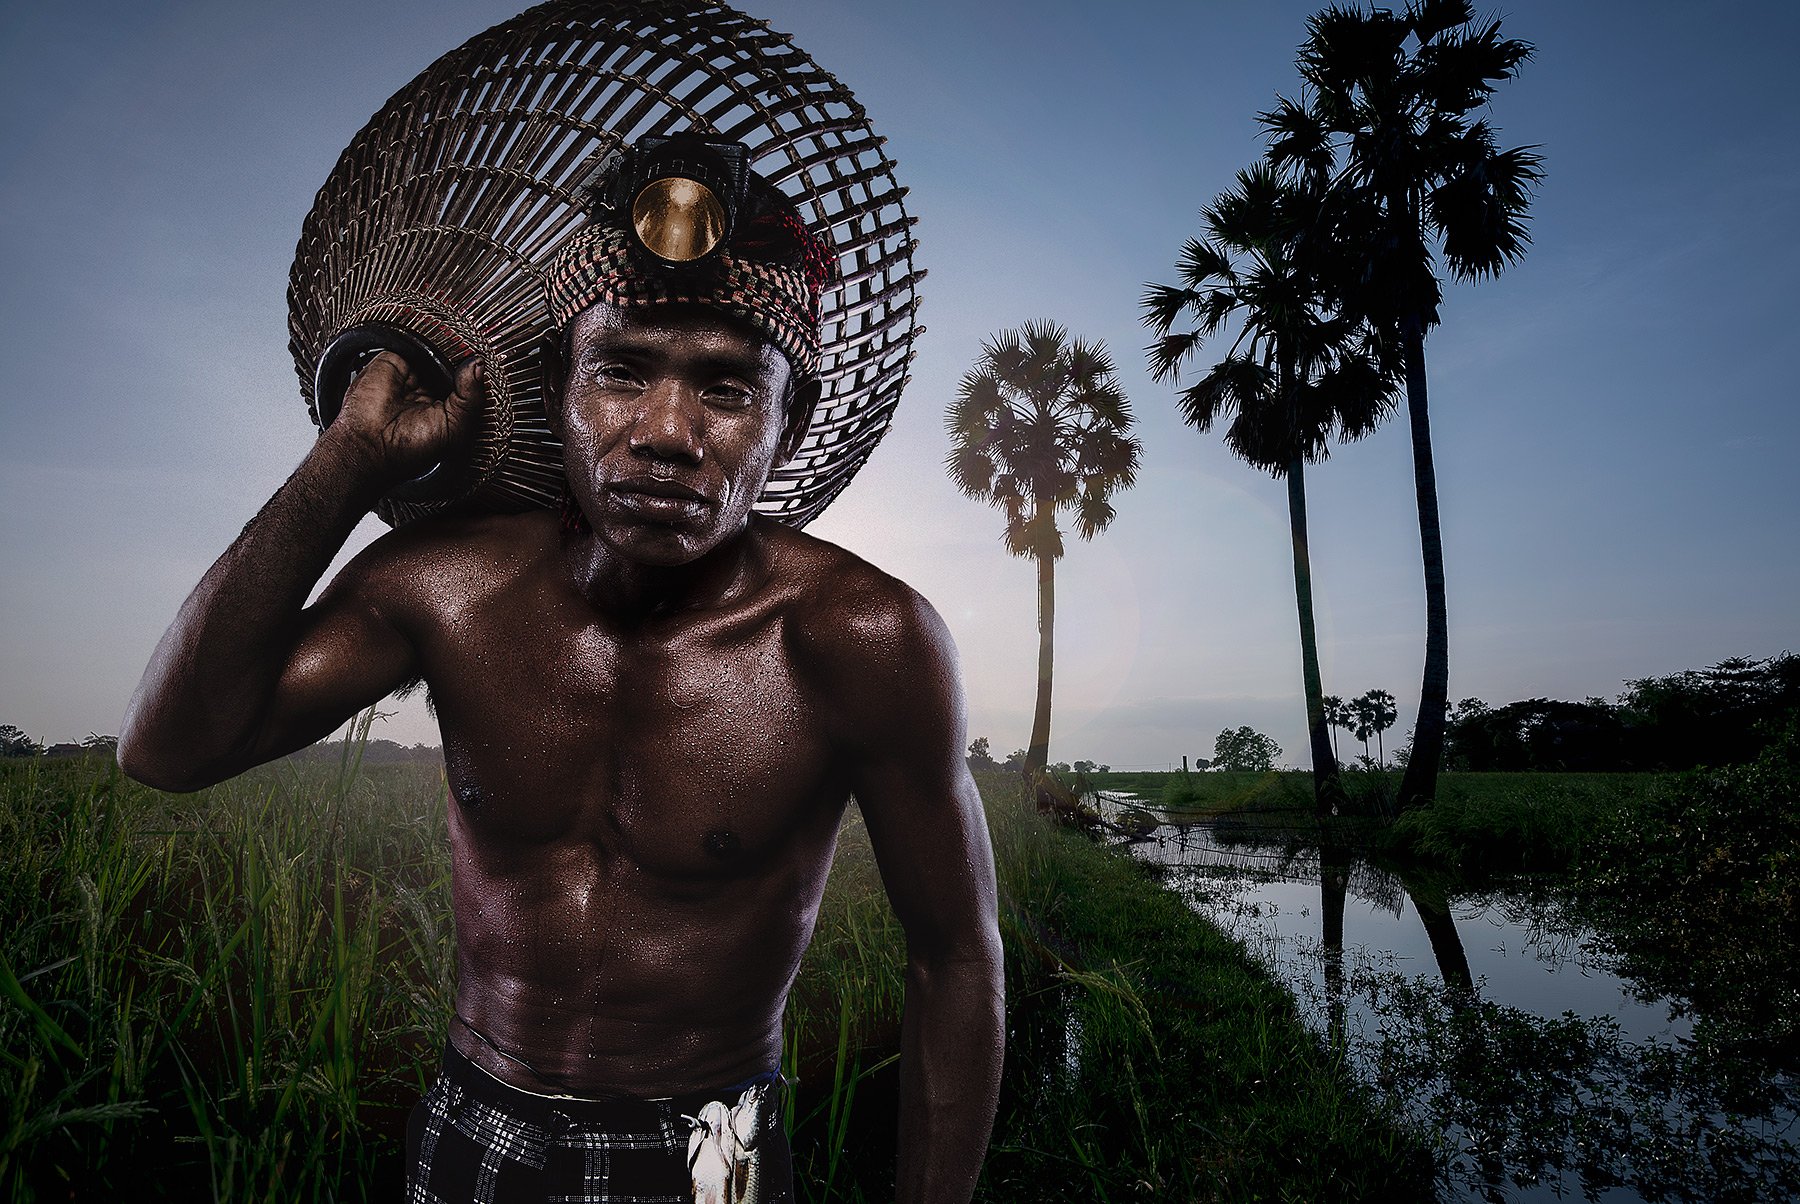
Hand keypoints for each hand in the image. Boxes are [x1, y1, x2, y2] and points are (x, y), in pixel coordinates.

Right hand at [325, 352, 483, 485]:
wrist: (369, 444)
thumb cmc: (409, 448)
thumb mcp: (456, 428)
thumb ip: (472, 397)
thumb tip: (478, 365)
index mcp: (450, 409)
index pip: (471, 384)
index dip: (479, 375)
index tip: (486, 366)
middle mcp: (432, 391)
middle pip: (456, 366)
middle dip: (464, 362)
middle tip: (471, 359)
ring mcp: (413, 376)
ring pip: (437, 352)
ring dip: (445, 350)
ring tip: (449, 358)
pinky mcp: (393, 361)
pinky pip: (413, 343)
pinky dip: (423, 343)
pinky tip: (430, 353)